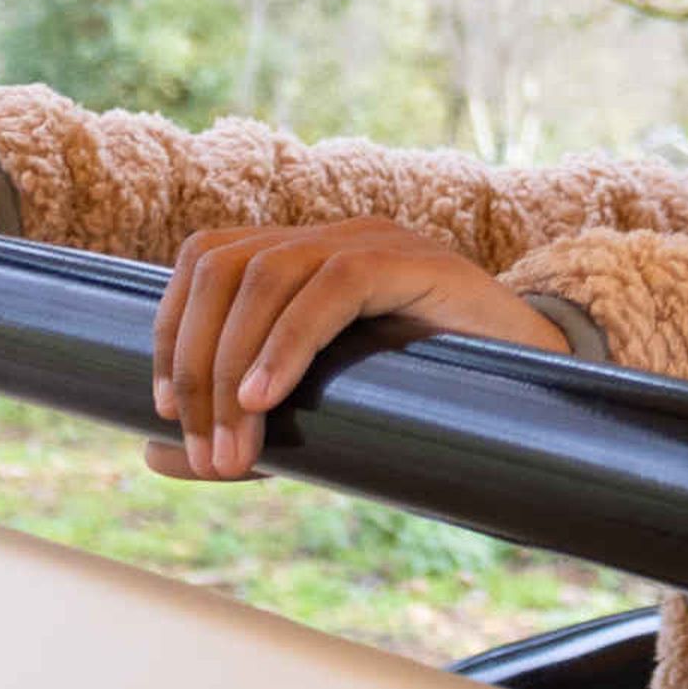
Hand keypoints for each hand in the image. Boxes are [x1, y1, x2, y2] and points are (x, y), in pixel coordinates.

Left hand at [150, 217, 564, 479]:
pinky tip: (269, 399)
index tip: (164, 411)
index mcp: (303, 255)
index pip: (206, 260)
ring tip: (237, 446)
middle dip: (195, 362)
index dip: (169, 330)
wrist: (536, 383)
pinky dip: (286, 342)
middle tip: (206, 450)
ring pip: (264, 274)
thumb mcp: (319, 411)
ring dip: (232, 367)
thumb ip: (241, 426)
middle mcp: (333, 233)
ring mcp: (374, 239)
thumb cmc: (426, 392)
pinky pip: (331, 284)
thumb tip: (151, 455)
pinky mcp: (413, 260)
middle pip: (221, 265)